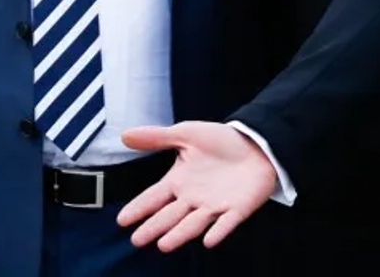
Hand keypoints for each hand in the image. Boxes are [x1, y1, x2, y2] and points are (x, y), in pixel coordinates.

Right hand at [115, 122, 276, 251]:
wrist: (257, 142)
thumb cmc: (221, 141)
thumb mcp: (187, 134)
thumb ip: (157, 137)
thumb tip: (124, 134)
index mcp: (179, 181)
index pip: (154, 197)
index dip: (139, 207)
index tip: (122, 220)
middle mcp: (193, 198)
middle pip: (170, 215)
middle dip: (154, 227)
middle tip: (137, 239)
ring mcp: (215, 205)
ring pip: (194, 223)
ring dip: (180, 234)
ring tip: (164, 245)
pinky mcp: (238, 208)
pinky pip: (227, 222)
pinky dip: (218, 231)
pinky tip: (209, 240)